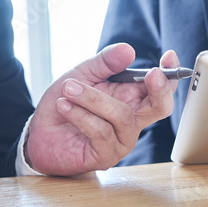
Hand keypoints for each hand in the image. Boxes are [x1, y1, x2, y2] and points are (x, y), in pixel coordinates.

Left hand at [25, 43, 178, 174]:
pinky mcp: (106, 156)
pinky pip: (101, 132)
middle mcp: (133, 120)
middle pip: (161, 108)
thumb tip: (128, 50)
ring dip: (93, 99)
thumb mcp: (81, 74)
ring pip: (122, 116)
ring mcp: (122, 140)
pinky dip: (81, 115)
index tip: (169, 56)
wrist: (38, 133)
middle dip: (159, 90)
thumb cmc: (65, 104)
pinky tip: (64, 106)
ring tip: (68, 89)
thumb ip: (104, 63)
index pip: (161, 88)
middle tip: (151, 73)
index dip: (169, 74)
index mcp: (132, 98)